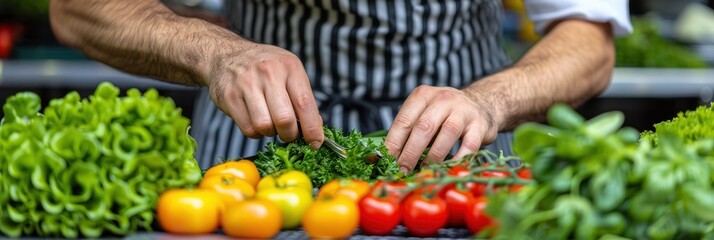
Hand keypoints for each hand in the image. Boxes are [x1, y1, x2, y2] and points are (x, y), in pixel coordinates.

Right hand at [208, 43, 323, 147]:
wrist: (226, 55)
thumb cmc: (265, 67)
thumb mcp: (289, 72)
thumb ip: (303, 98)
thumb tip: (315, 129)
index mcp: (289, 67)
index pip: (305, 103)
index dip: (312, 128)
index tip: (315, 143)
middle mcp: (268, 72)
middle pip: (284, 119)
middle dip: (290, 134)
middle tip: (289, 133)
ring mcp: (246, 84)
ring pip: (264, 126)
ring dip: (271, 132)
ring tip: (270, 122)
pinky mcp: (229, 97)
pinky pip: (248, 129)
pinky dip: (255, 132)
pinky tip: (255, 120)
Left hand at [385, 85, 498, 172]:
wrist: (481, 105)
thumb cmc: (443, 116)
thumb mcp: (423, 115)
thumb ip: (406, 132)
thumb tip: (381, 158)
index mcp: (423, 95)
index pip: (404, 120)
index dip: (394, 143)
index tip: (387, 162)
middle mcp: (443, 99)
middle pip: (423, 127)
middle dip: (410, 152)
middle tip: (403, 171)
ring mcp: (463, 110)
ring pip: (447, 134)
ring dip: (433, 157)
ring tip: (423, 172)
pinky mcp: (480, 125)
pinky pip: (468, 145)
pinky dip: (457, 160)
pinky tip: (447, 169)